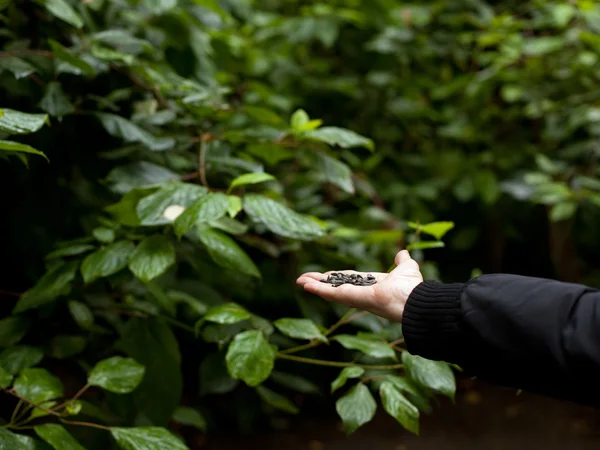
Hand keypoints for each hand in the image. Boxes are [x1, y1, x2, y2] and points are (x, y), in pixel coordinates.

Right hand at [296, 250, 422, 321]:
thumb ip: (402, 261)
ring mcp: (355, 297)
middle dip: (319, 283)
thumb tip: (403, 253)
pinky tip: (305, 284)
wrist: (415, 300)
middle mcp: (361, 293)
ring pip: (330, 291)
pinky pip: (332, 294)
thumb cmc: (413, 288)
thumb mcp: (406, 268)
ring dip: (314, 286)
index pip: (348, 281)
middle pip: (335, 287)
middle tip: (302, 279)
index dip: (334, 278)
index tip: (322, 275)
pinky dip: (318, 289)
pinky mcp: (352, 299)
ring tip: (299, 281)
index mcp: (371, 286)